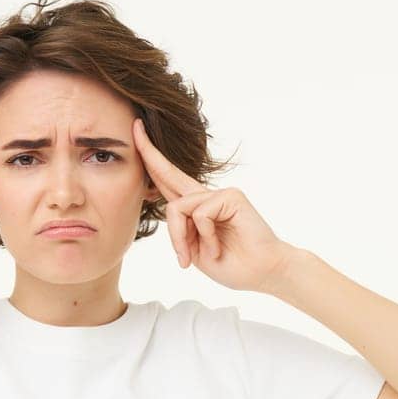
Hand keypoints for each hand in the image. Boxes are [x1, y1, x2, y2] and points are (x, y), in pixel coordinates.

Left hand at [132, 117, 292, 293]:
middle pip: (169, 173)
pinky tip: (217, 247)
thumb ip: (180, 230)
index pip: (168, 182)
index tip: (137, 137)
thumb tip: (171, 209)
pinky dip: (204, 236)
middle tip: (135, 127)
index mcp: (196, 208)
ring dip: (180, 238)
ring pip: (177, 207)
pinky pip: (198, 214)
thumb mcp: (194, 250)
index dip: (151, 162)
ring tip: (196, 256)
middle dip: (149, 152)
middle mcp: (206, 195)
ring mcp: (220, 193)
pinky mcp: (231, 196)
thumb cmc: (232, 264)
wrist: (262, 271)